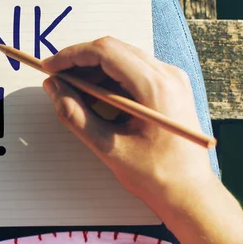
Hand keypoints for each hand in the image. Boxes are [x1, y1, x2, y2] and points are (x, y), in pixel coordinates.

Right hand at [40, 36, 214, 207]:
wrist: (192, 194)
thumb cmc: (155, 176)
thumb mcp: (107, 146)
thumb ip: (75, 114)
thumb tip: (53, 87)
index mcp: (155, 87)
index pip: (105, 52)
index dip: (72, 55)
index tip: (50, 67)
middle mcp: (167, 74)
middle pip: (113, 49)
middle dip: (80, 60)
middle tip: (57, 77)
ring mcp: (171, 78)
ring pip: (122, 56)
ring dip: (93, 69)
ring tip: (73, 90)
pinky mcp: (170, 85)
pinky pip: (133, 68)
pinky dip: (109, 77)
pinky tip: (95, 96)